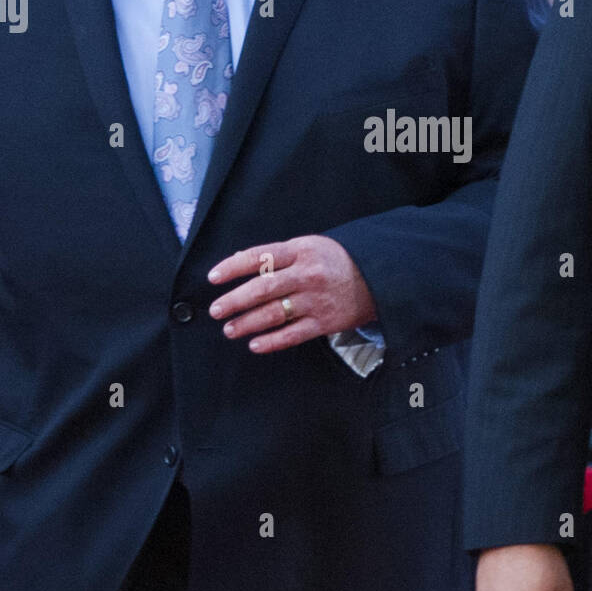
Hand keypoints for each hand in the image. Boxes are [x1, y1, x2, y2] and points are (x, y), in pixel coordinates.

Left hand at [207, 234, 377, 353]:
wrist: (378, 276)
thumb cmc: (337, 260)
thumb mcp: (310, 246)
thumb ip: (279, 255)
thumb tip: (241, 262)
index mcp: (300, 251)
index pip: (259, 257)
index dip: (232, 267)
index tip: (213, 278)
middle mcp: (307, 274)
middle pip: (262, 289)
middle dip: (234, 301)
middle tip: (215, 310)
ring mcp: (316, 300)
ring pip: (274, 314)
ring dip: (247, 323)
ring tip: (230, 330)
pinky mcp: (325, 322)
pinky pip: (293, 334)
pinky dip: (272, 341)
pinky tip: (255, 344)